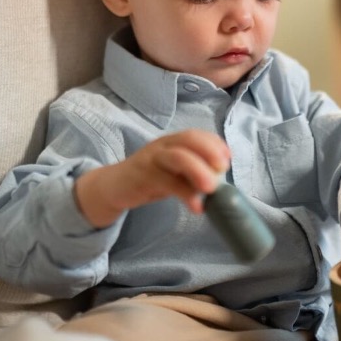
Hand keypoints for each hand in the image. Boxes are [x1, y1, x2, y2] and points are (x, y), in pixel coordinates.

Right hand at [74, 130, 230, 226]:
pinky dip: (185, 194)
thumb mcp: (174, 173)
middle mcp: (163, 146)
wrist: (112, 187)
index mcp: (172, 142)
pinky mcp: (142, 176)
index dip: (215, 144)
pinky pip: (166, 182)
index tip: (228, 159)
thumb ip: (193, 173)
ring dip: (199, 170)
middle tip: (223, 168)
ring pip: (177, 157)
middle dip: (209, 151)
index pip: (196, 134)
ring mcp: (151, 159)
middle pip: (188, 140)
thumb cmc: (149, 178)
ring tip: (211, 188)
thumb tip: (220, 181)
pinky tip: (196, 206)